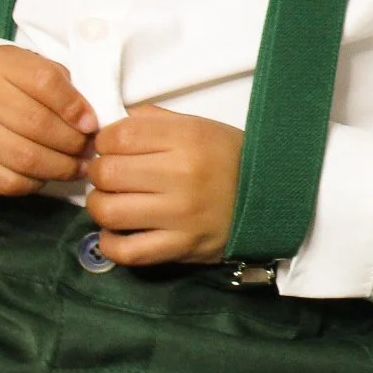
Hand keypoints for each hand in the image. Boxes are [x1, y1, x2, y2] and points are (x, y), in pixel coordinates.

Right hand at [0, 45, 97, 196]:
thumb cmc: (13, 84)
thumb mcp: (35, 69)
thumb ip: (63, 88)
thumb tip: (87, 122)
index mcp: (1, 64)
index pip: (44, 81)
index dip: (73, 105)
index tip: (90, 123)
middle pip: (36, 123)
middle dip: (71, 141)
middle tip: (87, 149)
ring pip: (24, 157)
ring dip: (60, 167)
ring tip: (77, 166)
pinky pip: (8, 181)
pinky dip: (35, 183)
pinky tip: (47, 175)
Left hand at [84, 105, 241, 266]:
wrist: (274, 196)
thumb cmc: (230, 158)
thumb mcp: (198, 126)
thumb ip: (154, 121)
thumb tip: (110, 127)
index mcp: (187, 138)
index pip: (118, 136)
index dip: (104, 141)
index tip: (110, 148)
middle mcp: (182, 175)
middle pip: (107, 172)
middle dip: (98, 173)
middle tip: (109, 176)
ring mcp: (181, 215)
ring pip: (109, 211)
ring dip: (100, 206)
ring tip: (111, 202)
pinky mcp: (181, 247)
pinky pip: (128, 251)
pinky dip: (110, 243)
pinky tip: (114, 232)